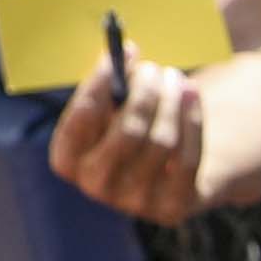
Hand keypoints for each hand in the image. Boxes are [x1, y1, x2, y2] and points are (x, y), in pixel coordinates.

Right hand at [46, 51, 204, 222]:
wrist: (165, 176)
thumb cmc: (128, 130)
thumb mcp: (110, 110)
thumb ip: (112, 85)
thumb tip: (125, 53)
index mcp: (67, 159)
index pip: (81, 117)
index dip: (102, 83)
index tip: (120, 54)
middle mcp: (94, 185)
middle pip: (127, 132)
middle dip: (145, 95)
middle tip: (155, 68)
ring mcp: (133, 202)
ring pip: (162, 142)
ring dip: (172, 103)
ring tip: (175, 78)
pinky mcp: (170, 208)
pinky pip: (188, 158)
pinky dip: (192, 120)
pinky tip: (192, 95)